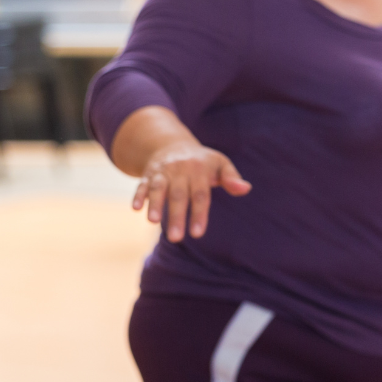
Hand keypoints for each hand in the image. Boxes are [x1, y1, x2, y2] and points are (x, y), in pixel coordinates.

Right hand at [132, 139, 250, 241]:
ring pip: (158, 188)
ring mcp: (162, 171)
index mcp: (199, 169)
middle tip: (175, 238)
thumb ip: (232, 177)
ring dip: (154, 204)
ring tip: (152, 221)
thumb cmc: (201, 161)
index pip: (200, 195)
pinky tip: (135, 208)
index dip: (198, 214)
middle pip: (178, 195)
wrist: (171, 144)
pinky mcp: (148, 174)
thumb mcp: (220, 164)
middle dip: (175, 216)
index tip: (197, 234)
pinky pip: (142, 184)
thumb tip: (246, 189)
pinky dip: (138, 195)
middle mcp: (179, 169)